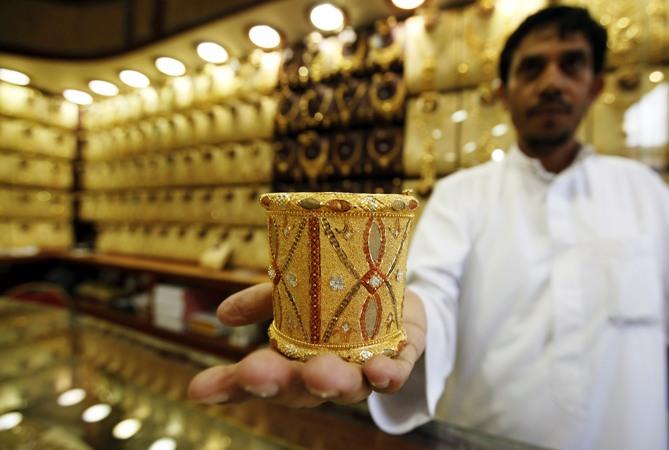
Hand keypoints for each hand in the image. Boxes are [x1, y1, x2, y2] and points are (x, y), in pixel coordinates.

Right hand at [188, 282, 425, 407]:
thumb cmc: (335, 295)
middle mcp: (323, 374)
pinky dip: (387, 376)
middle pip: (297, 389)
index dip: (229, 386)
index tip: (198, 389)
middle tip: (255, 373)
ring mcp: (361, 371)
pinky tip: (379, 372)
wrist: (390, 287)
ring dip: (332, 382)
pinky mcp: (398, 359)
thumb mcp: (294, 289)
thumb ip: (265, 300)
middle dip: (277, 382)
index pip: (257, 379)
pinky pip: (394, 374)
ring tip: (319, 374)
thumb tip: (223, 313)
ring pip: (346, 386)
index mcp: (293, 360)